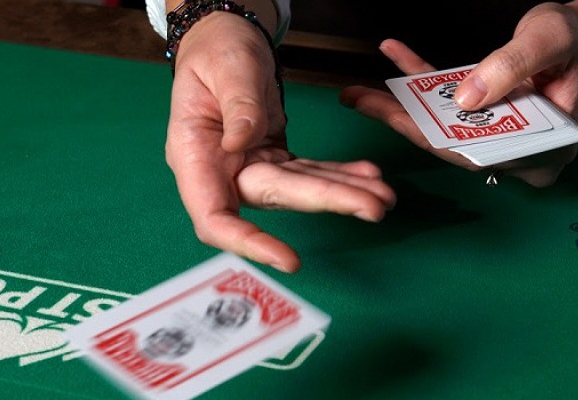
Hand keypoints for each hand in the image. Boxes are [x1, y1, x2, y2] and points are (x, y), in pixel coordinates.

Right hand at [167, 13, 395, 272]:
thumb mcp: (225, 67)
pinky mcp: (274, 160)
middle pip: (274, 199)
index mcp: (194, 157)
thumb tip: (241, 143)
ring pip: (299, 190)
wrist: (224, 40)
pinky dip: (340, 174)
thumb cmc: (215, 51)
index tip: (289, 259)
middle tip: (374, 206)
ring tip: (383, 195)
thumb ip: (236, 104)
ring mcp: (250, 168)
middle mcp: (222, 172)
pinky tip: (369, 175)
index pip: (215, 217)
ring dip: (342, 192)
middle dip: (325, 202)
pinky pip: (310, 171)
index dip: (248, 243)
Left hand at [341, 3, 577, 186]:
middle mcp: (516, 152)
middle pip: (452, 143)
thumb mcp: (548, 43)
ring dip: (402, 106)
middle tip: (358, 100)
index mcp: (543, 151)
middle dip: (403, 123)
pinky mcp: (485, 118)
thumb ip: (511, 69)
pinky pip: (447, 103)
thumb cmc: (575, 41)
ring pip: (443, 126)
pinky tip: (395, 55)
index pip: (479, 153)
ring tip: (358, 91)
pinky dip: (421, 81)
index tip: (395, 120)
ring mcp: (498, 138)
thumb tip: (466, 99)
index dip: (434, 139)